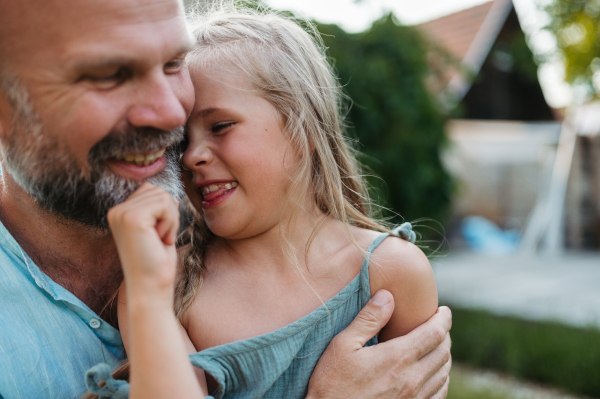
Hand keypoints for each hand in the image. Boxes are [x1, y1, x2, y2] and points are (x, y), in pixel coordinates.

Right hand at [107, 183, 179, 296]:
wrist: (150, 287)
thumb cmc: (157, 263)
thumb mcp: (160, 230)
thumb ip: (161, 212)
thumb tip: (172, 196)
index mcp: (119, 213)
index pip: (151, 190)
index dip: (164, 211)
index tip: (158, 235)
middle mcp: (116, 211)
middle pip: (158, 190)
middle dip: (169, 214)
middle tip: (160, 238)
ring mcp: (122, 213)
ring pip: (163, 196)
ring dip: (171, 220)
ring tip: (160, 240)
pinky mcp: (133, 218)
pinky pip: (165, 204)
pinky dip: (171, 222)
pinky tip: (161, 239)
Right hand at [307, 290, 451, 398]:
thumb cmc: (332, 382)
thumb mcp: (343, 345)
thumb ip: (368, 319)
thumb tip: (387, 296)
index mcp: (397, 357)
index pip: (435, 333)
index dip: (444, 318)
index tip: (443, 310)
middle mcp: (411, 379)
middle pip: (443, 352)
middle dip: (444, 334)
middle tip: (438, 324)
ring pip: (444, 374)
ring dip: (444, 356)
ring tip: (436, 346)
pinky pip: (439, 394)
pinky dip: (441, 379)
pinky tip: (433, 374)